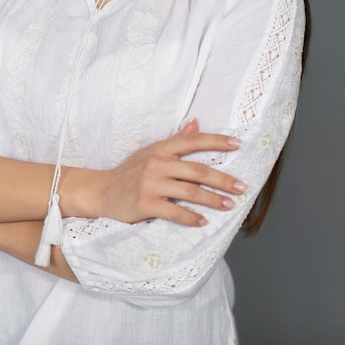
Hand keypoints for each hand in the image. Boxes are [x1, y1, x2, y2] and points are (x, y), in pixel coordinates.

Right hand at [92, 119, 247, 226]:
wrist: (101, 192)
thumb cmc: (128, 173)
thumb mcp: (150, 152)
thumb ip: (175, 140)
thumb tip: (196, 123)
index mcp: (160, 150)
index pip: (192, 141)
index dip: (216, 141)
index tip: (238, 144)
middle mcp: (156, 164)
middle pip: (198, 170)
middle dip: (223, 179)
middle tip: (242, 187)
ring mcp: (150, 184)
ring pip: (190, 192)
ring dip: (213, 200)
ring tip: (229, 205)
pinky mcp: (145, 204)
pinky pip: (175, 212)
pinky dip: (192, 218)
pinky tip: (203, 221)